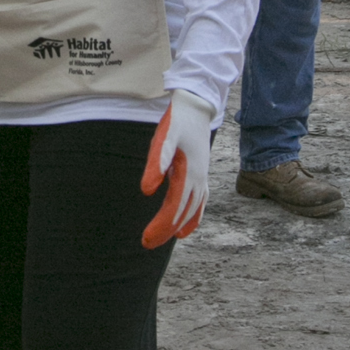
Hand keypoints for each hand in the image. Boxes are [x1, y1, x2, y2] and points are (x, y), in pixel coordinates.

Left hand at [140, 89, 215, 247]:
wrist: (196, 105)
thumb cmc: (177, 121)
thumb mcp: (164, 138)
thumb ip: (157, 163)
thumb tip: (147, 190)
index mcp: (189, 173)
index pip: (174, 208)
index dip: (161, 225)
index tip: (146, 239)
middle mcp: (199, 178)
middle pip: (183, 212)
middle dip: (166, 229)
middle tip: (148, 243)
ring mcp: (202, 176)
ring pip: (193, 208)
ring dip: (179, 224)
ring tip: (166, 237)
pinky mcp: (201, 172)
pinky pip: (200, 201)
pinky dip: (194, 215)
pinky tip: (186, 225)